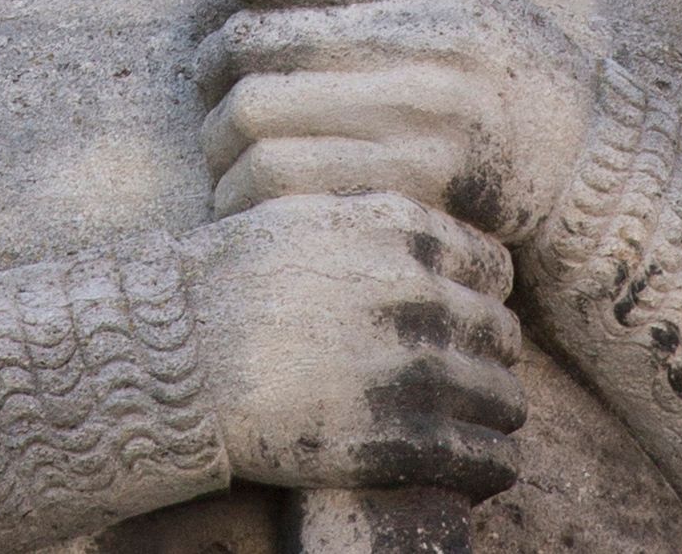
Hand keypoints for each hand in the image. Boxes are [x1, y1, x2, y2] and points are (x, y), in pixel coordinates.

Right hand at [181, 191, 526, 495]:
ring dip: (493, 413)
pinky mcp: (399, 441)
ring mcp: (412, 370)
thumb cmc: (229, 281)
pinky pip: (486, 458)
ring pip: (505, 399)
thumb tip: (428, 240)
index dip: (479, 296)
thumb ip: (376, 223)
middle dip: (487, 356)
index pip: (493, 268)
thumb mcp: (306, 214)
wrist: (176, 356)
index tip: (461, 318)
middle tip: (464, 375)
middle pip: (503, 334)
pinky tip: (477, 466)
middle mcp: (418, 296)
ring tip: (473, 424)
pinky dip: (490, 465)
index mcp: (401, 232)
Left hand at [196, 0, 594, 247]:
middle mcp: (423, 36)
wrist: (590, 156)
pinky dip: (253, 189)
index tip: (214, 18)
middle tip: (205, 86)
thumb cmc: (503, 64)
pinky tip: (252, 189)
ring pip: (259, 116)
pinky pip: (292, 184)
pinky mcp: (413, 185)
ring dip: (218, 136)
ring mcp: (419, 113)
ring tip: (222, 144)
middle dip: (208, 67)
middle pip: (254, 43)